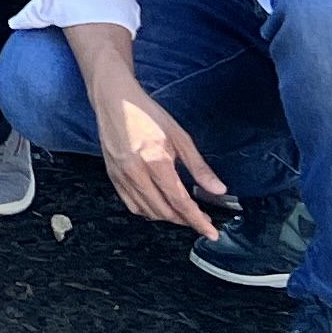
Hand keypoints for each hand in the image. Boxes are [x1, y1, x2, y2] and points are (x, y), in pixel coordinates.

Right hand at [92, 81, 231, 236]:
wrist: (113, 100)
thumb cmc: (146, 114)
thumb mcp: (179, 136)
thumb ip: (198, 167)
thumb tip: (218, 189)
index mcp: (156, 161)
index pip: (180, 202)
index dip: (198, 221)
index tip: (211, 232)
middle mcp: (136, 173)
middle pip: (165, 211)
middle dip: (186, 220)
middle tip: (202, 219)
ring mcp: (122, 176)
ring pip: (148, 211)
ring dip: (169, 217)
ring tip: (184, 213)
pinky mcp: (113, 177)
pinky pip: (132, 205)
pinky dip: (148, 211)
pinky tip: (160, 206)